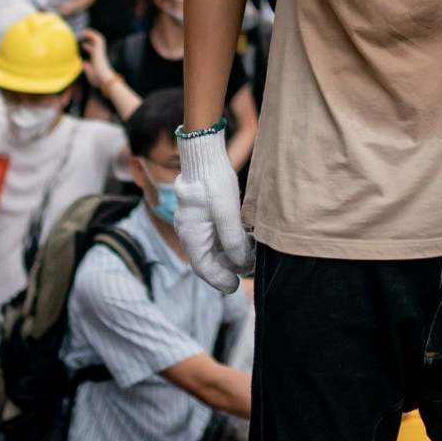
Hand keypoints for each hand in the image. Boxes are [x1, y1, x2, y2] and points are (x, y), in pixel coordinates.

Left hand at [79, 30, 115, 88]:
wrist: (105, 79)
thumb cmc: (99, 80)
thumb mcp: (90, 74)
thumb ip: (88, 69)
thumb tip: (84, 63)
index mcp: (98, 61)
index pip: (93, 52)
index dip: (88, 48)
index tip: (83, 45)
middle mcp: (100, 55)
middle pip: (96, 44)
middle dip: (91, 39)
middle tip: (84, 35)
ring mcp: (100, 51)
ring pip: (99, 39)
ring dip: (92, 34)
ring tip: (84, 31)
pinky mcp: (100, 50)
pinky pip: (97, 39)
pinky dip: (92, 34)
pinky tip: (85, 32)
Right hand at [173, 126, 252, 293]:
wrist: (204, 154)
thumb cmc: (213, 183)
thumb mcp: (227, 214)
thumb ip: (234, 242)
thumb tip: (242, 265)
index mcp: (191, 235)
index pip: (203, 268)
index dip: (220, 280)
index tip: (236, 286)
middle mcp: (190, 232)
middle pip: (208, 260)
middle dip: (228, 268)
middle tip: (250, 269)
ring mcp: (195, 223)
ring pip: (213, 248)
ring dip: (231, 254)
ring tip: (251, 254)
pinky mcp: (203, 214)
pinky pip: (215, 235)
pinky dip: (229, 241)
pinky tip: (245, 238)